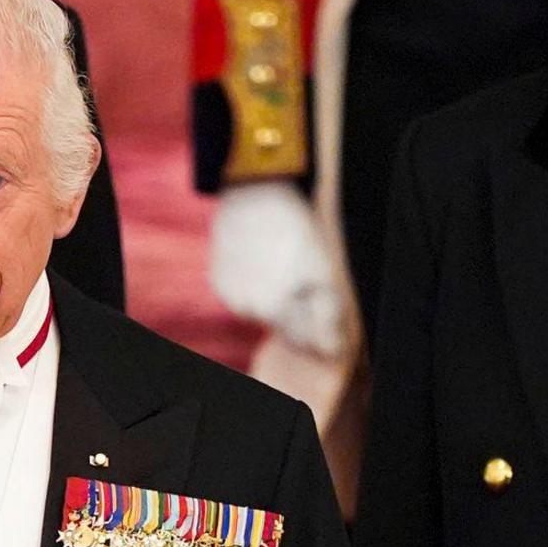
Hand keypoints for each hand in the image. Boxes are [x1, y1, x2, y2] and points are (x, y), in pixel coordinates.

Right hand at [206, 181, 354, 358]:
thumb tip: (331, 350)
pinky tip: (260, 259)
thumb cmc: (294, 232)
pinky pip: (241, 292)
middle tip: (302, 277)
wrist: (254, 196)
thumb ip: (325, 317)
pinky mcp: (217, 280)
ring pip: (259, 309)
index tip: (323, 307)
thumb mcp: (322, 273)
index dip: (319, 327)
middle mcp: (246, 310)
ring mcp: (229, 296)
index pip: (303, 339)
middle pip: (280, 324)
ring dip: (273, 297)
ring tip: (280, 264)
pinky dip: (252, 283)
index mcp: (274, 311)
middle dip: (295, 310)